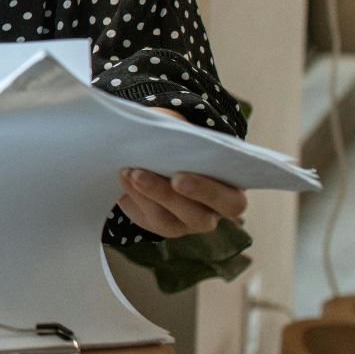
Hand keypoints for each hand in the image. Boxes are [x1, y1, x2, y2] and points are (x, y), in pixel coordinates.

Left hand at [116, 105, 247, 236]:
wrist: (162, 156)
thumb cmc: (184, 144)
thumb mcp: (188, 137)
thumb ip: (184, 136)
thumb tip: (161, 129)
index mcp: (230, 193)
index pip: (230, 203)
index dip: (207, 192)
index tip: (178, 177)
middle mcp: (210, 214)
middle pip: (199, 217)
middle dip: (169, 197)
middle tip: (142, 176)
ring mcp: (184, 223)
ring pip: (170, 222)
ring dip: (147, 195)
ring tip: (130, 172)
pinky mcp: (161, 224)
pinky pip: (149, 219)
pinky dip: (135, 198)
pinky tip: (123, 178)